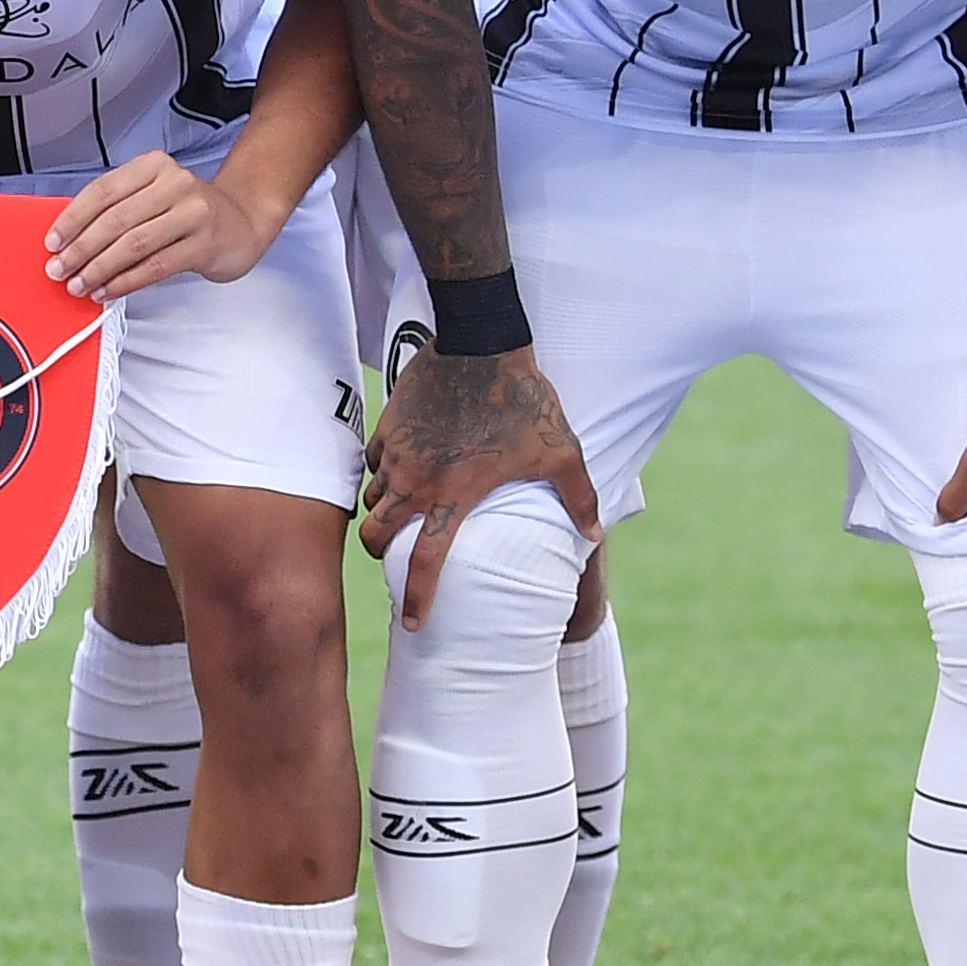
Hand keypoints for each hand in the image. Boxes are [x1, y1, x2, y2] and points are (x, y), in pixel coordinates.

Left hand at [47, 146, 275, 299]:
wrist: (243, 222)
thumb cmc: (188, 212)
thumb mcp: (154, 195)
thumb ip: (118, 209)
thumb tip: (69, 240)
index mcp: (154, 166)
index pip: (102, 191)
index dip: (72, 219)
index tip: (52, 242)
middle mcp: (175, 183)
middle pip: (115, 220)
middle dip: (81, 249)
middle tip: (59, 270)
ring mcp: (193, 213)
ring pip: (133, 245)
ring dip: (99, 269)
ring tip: (79, 285)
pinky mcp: (204, 244)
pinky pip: (155, 266)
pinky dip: (125, 282)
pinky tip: (108, 292)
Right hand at [357, 334, 599, 624]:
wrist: (481, 342)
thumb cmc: (524, 400)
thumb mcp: (560, 452)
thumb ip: (578, 498)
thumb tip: (595, 535)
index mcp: (455, 495)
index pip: (425, 562)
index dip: (418, 598)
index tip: (415, 623)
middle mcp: (417, 480)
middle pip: (376, 536)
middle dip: (382, 551)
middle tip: (396, 553)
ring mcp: (398, 452)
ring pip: (372, 498)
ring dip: (383, 510)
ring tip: (404, 509)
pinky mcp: (388, 424)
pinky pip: (373, 460)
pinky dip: (383, 470)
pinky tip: (404, 464)